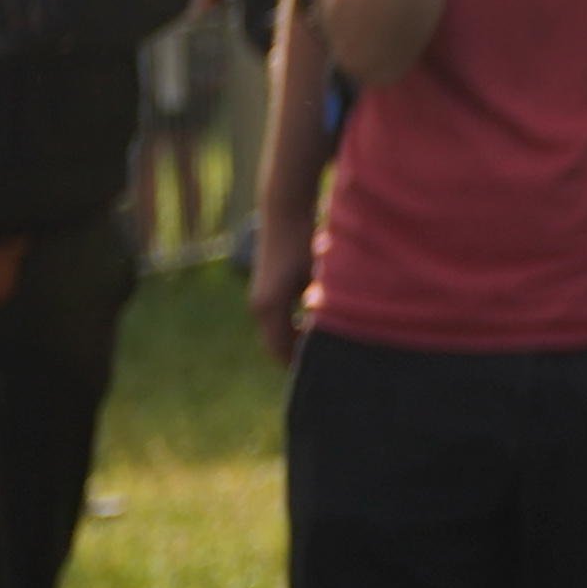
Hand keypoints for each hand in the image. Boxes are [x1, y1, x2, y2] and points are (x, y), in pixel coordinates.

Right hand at [252, 214, 312, 367]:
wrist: (284, 211)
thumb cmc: (304, 241)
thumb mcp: (316, 275)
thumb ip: (319, 304)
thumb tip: (327, 331)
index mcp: (269, 307)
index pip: (281, 349)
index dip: (299, 364)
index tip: (319, 376)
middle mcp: (259, 306)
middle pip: (276, 345)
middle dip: (297, 358)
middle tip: (320, 372)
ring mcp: (260, 298)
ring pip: (276, 332)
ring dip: (294, 343)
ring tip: (317, 356)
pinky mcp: (266, 289)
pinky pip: (277, 320)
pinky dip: (291, 329)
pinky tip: (311, 331)